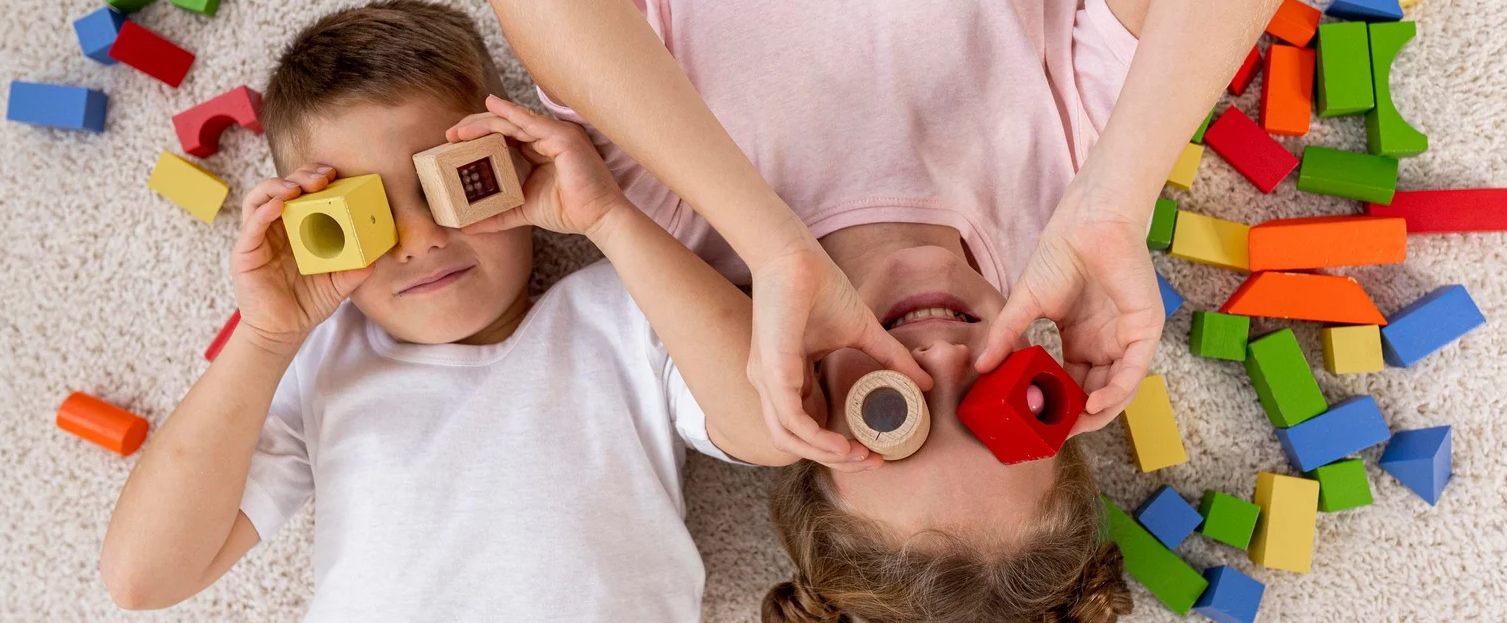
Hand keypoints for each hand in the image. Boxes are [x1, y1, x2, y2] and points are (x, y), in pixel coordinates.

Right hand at [232, 165, 373, 356]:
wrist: (283, 331)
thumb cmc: (308, 302)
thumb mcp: (339, 284)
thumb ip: (356, 270)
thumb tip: (376, 258)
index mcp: (298, 227)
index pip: (304, 192)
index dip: (316, 178)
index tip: (335, 174)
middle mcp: (277, 226)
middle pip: (283, 188)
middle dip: (302, 175)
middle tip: (323, 176)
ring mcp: (259, 237)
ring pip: (261, 197)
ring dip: (279, 186)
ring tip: (299, 187)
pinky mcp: (245, 251)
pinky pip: (252, 224)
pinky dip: (264, 211)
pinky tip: (280, 205)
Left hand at [447, 95, 626, 236]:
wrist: (598, 219)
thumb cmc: (570, 212)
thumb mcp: (524, 210)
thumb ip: (498, 215)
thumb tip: (469, 226)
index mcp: (542, 150)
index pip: (505, 136)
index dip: (479, 137)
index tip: (454, 144)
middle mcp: (549, 137)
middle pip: (505, 125)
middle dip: (475, 127)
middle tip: (450, 135)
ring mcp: (557, 134)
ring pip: (513, 121)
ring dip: (484, 123)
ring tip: (460, 130)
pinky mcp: (563, 137)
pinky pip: (530, 122)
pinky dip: (509, 114)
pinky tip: (490, 108)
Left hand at [747, 242, 932, 470]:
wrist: (796, 255)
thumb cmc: (821, 287)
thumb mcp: (863, 331)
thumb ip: (890, 358)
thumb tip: (926, 381)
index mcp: (787, 377)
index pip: (807, 426)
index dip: (838, 445)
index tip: (873, 450)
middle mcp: (771, 384)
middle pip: (796, 442)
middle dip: (836, 459)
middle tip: (871, 460)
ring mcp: (767, 380)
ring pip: (788, 440)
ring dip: (826, 455)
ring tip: (860, 456)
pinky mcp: (772, 372)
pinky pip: (790, 421)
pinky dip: (816, 439)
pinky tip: (842, 445)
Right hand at [975, 199, 1163, 433]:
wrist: (1086, 226)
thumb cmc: (1059, 256)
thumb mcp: (1024, 305)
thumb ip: (1006, 337)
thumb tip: (980, 367)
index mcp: (1082, 342)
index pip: (1072, 385)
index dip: (1058, 407)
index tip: (1038, 425)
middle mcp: (1106, 345)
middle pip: (1096, 394)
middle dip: (1078, 418)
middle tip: (1055, 434)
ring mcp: (1127, 339)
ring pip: (1118, 389)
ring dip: (1098, 413)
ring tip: (1074, 426)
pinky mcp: (1144, 330)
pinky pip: (1133, 371)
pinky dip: (1116, 393)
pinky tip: (1094, 405)